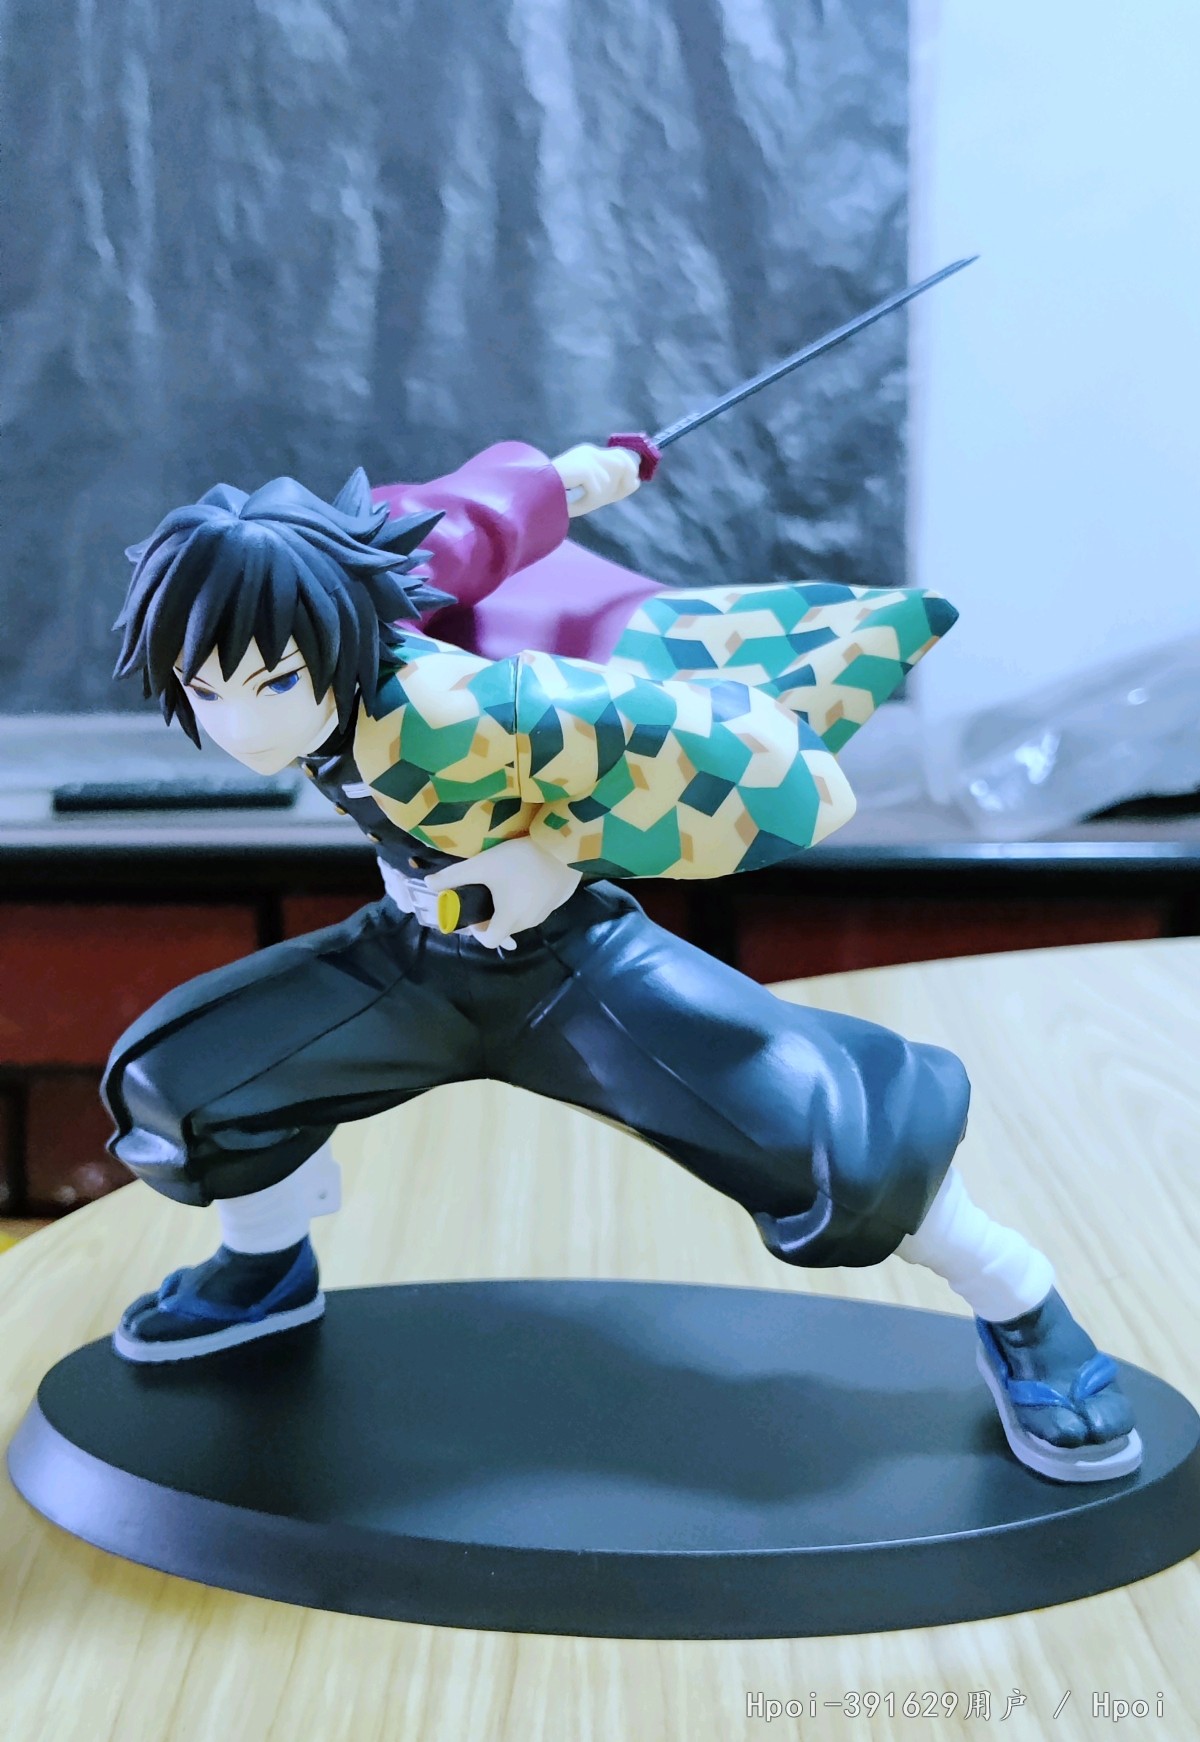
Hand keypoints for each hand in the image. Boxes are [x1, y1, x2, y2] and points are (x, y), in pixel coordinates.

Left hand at [424, 836, 581, 951]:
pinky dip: (526, 901)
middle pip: (503, 929)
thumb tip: (428, 884)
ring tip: (506, 882)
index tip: (474, 912)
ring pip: (520, 919)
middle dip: (491, 917)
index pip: (489, 942)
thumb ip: (454, 876)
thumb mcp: (483, 865)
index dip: (477, 931)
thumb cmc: (521, 859)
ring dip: (509, 908)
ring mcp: (544, 914)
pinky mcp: (556, 902)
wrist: (565, 847)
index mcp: (508, 919)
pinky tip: (525, 879)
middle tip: (486, 892)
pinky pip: (535, 909)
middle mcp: (527, 923)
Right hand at [551, 443, 640, 517]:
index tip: (625, 485)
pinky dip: (587, 500)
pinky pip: (598, 491)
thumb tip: (636, 482)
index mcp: (590, 454)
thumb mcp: (593, 493)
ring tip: (580, 497)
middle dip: (618, 483)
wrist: (535, 498)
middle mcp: (590, 452)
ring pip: (611, 481)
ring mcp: (586, 459)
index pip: (622, 458)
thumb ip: (615, 487)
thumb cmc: (561, 498)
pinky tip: (572, 498)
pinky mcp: (584, 468)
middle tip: (597, 495)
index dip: (629, 473)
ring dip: (599, 495)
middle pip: (623, 465)